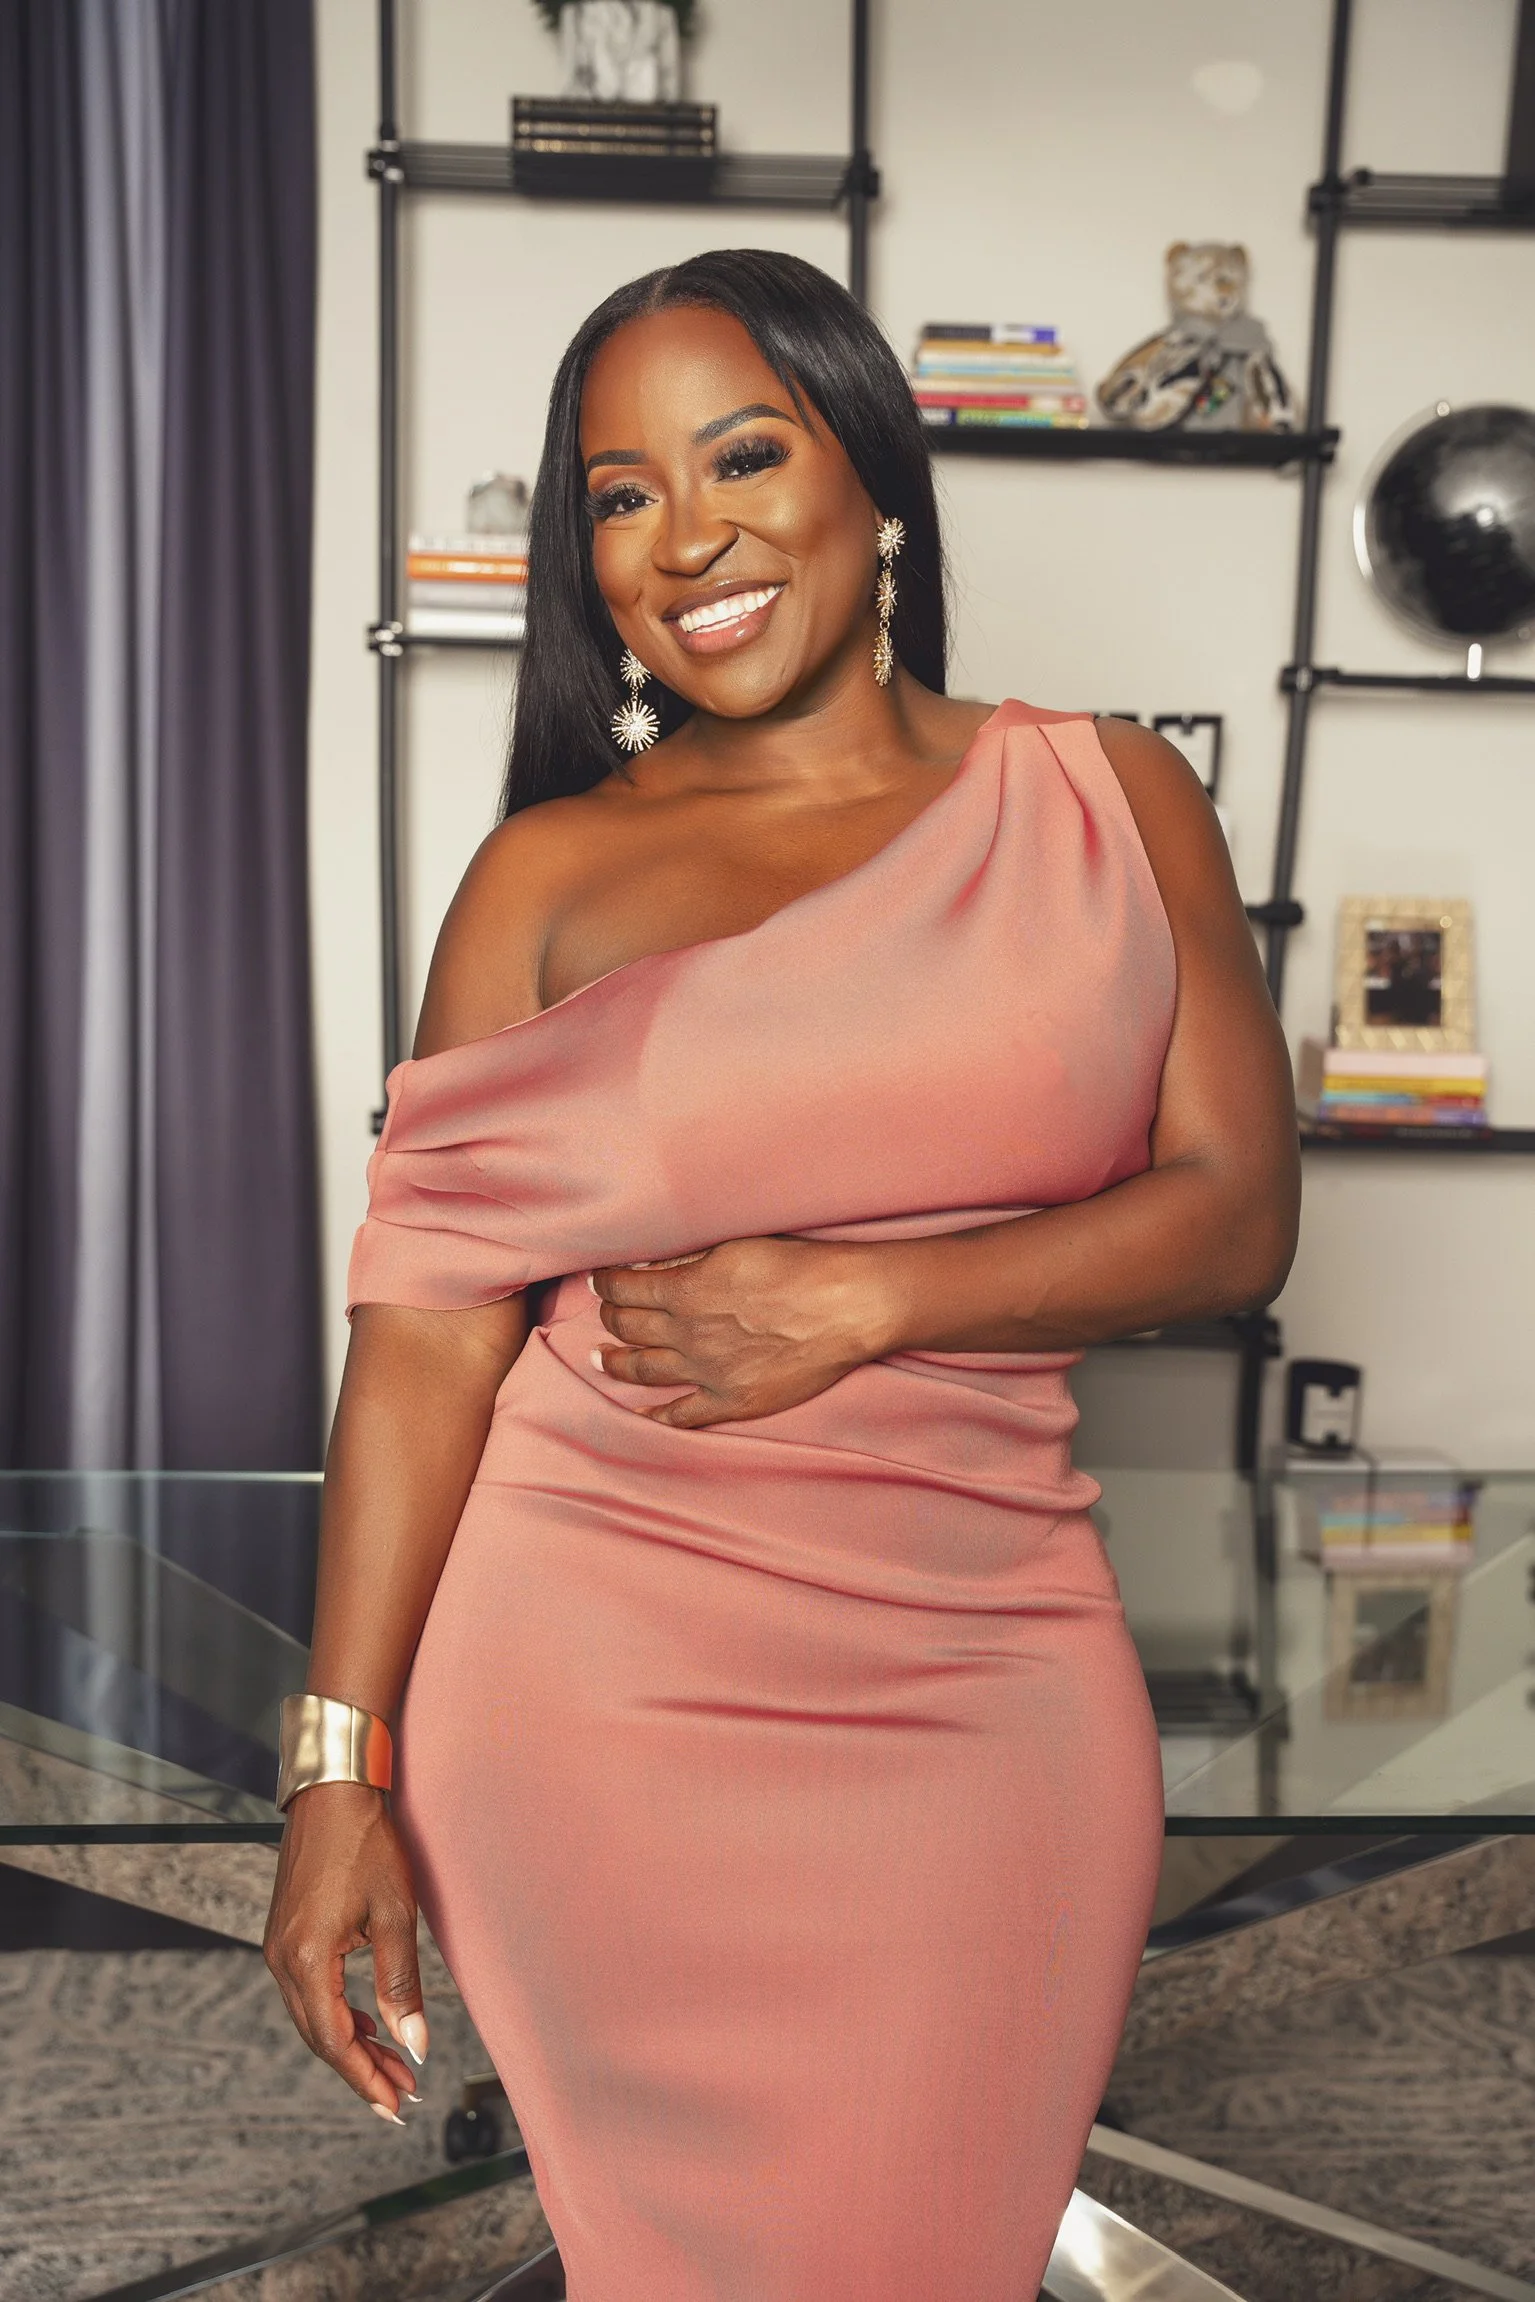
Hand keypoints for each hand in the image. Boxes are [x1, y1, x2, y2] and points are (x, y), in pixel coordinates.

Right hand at [263, 1781, 427, 2121]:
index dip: (366, 2078)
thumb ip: (401, 1984)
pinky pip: (308, 1991)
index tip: (396, 2106)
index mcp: (307, 1960)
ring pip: (313, 2017)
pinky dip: (338, 2014)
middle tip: (402, 2094)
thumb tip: (415, 2044)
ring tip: (393, 2065)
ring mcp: (279, 1946)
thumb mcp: (396, 1914)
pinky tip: (367, 2023)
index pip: (335, 2041)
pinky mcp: (286, 1934)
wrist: (334, 1790)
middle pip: (320, 2037)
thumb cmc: (368, 1844)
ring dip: (351, 2044)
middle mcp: (283, 1960)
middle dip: (362, 2069)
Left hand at [590, 1236, 890, 1428]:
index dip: (607, 1283)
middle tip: (603, 1315)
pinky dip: (655, 1415)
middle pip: (629, 1328)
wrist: (845, 1307)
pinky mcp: (732, 1401)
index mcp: (684, 1290)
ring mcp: (707, 1372)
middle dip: (609, 1318)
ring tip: (601, 1358)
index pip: (625, 1288)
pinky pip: (682, 1415)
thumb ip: (687, 1258)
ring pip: (644, 1370)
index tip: (598, 1281)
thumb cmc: (798, 1266)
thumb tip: (646, 1265)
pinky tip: (639, 1413)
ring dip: (616, 1363)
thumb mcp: (734, 1245)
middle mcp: (686, 1334)